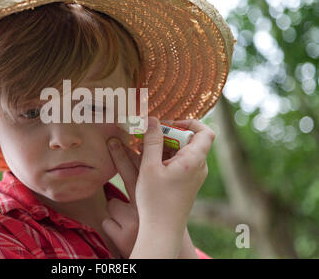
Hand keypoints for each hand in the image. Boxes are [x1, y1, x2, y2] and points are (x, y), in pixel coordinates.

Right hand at [108, 117, 213, 237]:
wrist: (162, 230)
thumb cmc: (155, 201)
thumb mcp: (149, 167)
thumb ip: (152, 141)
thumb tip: (153, 119)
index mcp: (194, 160)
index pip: (205, 131)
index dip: (189, 122)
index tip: (168, 124)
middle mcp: (199, 167)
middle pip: (191, 139)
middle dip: (169, 134)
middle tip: (148, 136)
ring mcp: (195, 176)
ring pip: (184, 151)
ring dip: (165, 146)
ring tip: (144, 150)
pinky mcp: (188, 183)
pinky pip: (181, 162)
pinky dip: (166, 157)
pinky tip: (149, 163)